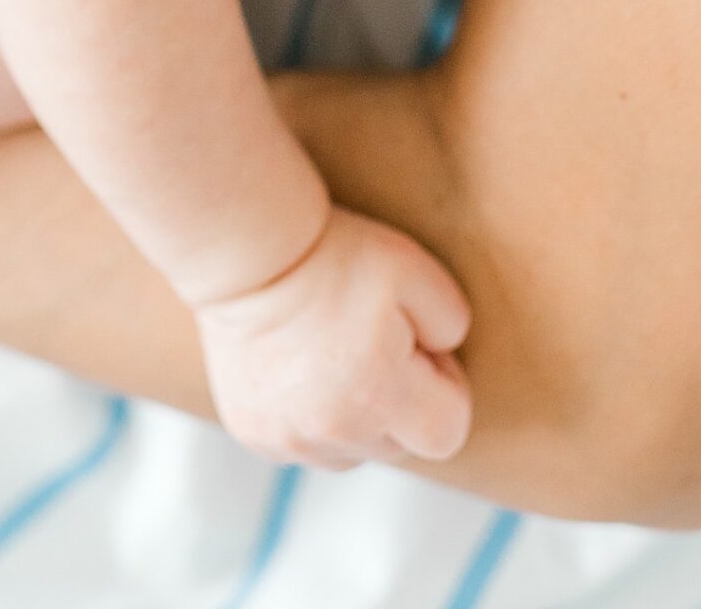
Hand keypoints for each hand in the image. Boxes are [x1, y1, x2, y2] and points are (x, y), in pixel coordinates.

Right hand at [196, 205, 471, 468]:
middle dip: (399, 400)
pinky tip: (298, 364)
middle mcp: (334, 433)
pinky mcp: (255, 434)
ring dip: (355, 415)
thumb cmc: (333, 254)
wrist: (247, 250)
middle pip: (399, 445)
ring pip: (351, 450)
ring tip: (332, 351)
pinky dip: (309, 415)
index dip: (444, 386)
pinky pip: (305, 444)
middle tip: (373, 340)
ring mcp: (290, 440)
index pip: (446, 434)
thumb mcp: (415, 269)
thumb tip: (445, 356)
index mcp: (380, 397)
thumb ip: (452, 322)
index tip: (417, 344)